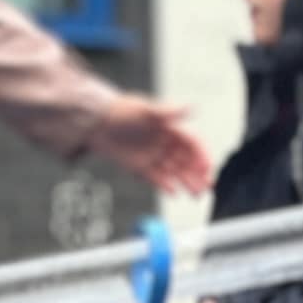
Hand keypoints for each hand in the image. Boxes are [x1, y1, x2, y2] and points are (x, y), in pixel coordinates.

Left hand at [91, 98, 212, 195]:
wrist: (95, 121)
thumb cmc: (121, 111)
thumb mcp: (146, 110)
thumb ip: (169, 112)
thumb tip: (192, 107)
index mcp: (170, 129)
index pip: (192, 144)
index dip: (202, 155)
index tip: (207, 167)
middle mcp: (164, 143)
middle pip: (187, 161)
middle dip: (198, 174)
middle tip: (207, 187)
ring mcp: (153, 156)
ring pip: (175, 172)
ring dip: (187, 183)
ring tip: (196, 195)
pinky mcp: (141, 166)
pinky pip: (157, 179)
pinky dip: (165, 186)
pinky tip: (174, 193)